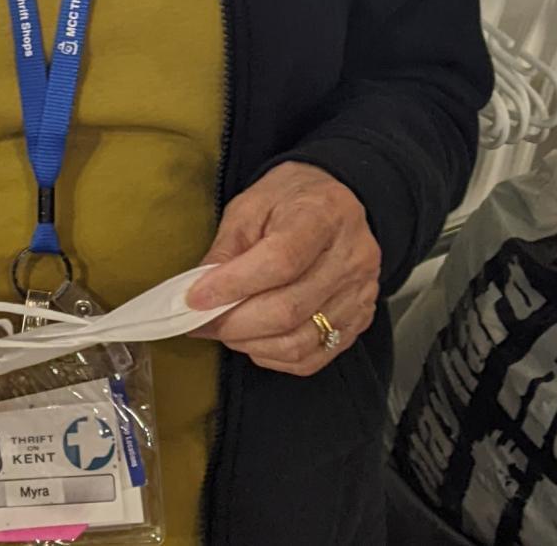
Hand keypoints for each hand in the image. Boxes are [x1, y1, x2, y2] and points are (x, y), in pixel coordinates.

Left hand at [187, 162, 380, 375]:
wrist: (333, 204)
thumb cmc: (290, 200)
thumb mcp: (251, 205)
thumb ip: (227, 248)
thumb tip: (199, 294)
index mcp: (324, 214)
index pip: (280, 261)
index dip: (234, 285)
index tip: (196, 297)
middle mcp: (352, 257)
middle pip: (289, 309)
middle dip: (234, 323)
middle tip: (201, 321)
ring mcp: (359, 293)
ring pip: (299, 341)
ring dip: (250, 343)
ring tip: (224, 330)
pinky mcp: (359, 320)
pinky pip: (312, 357)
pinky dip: (274, 356)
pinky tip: (254, 339)